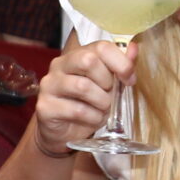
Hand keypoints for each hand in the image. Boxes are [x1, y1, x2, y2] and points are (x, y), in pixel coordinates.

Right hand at [32, 39, 131, 156]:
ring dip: (101, 102)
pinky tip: (92, 119)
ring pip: (82, 86)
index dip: (121, 62)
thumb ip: (120, 66)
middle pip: (88, 60)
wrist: (64, 132)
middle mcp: (59, 66)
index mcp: (76, 55)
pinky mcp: (45, 107)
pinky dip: (93, 117)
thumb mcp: (108, 85)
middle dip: (107, 81)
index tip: (129, 79)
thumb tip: (134, 48)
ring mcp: (49, 86)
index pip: (100, 47)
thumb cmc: (88, 105)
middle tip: (109, 94)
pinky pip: (77, 110)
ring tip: (102, 108)